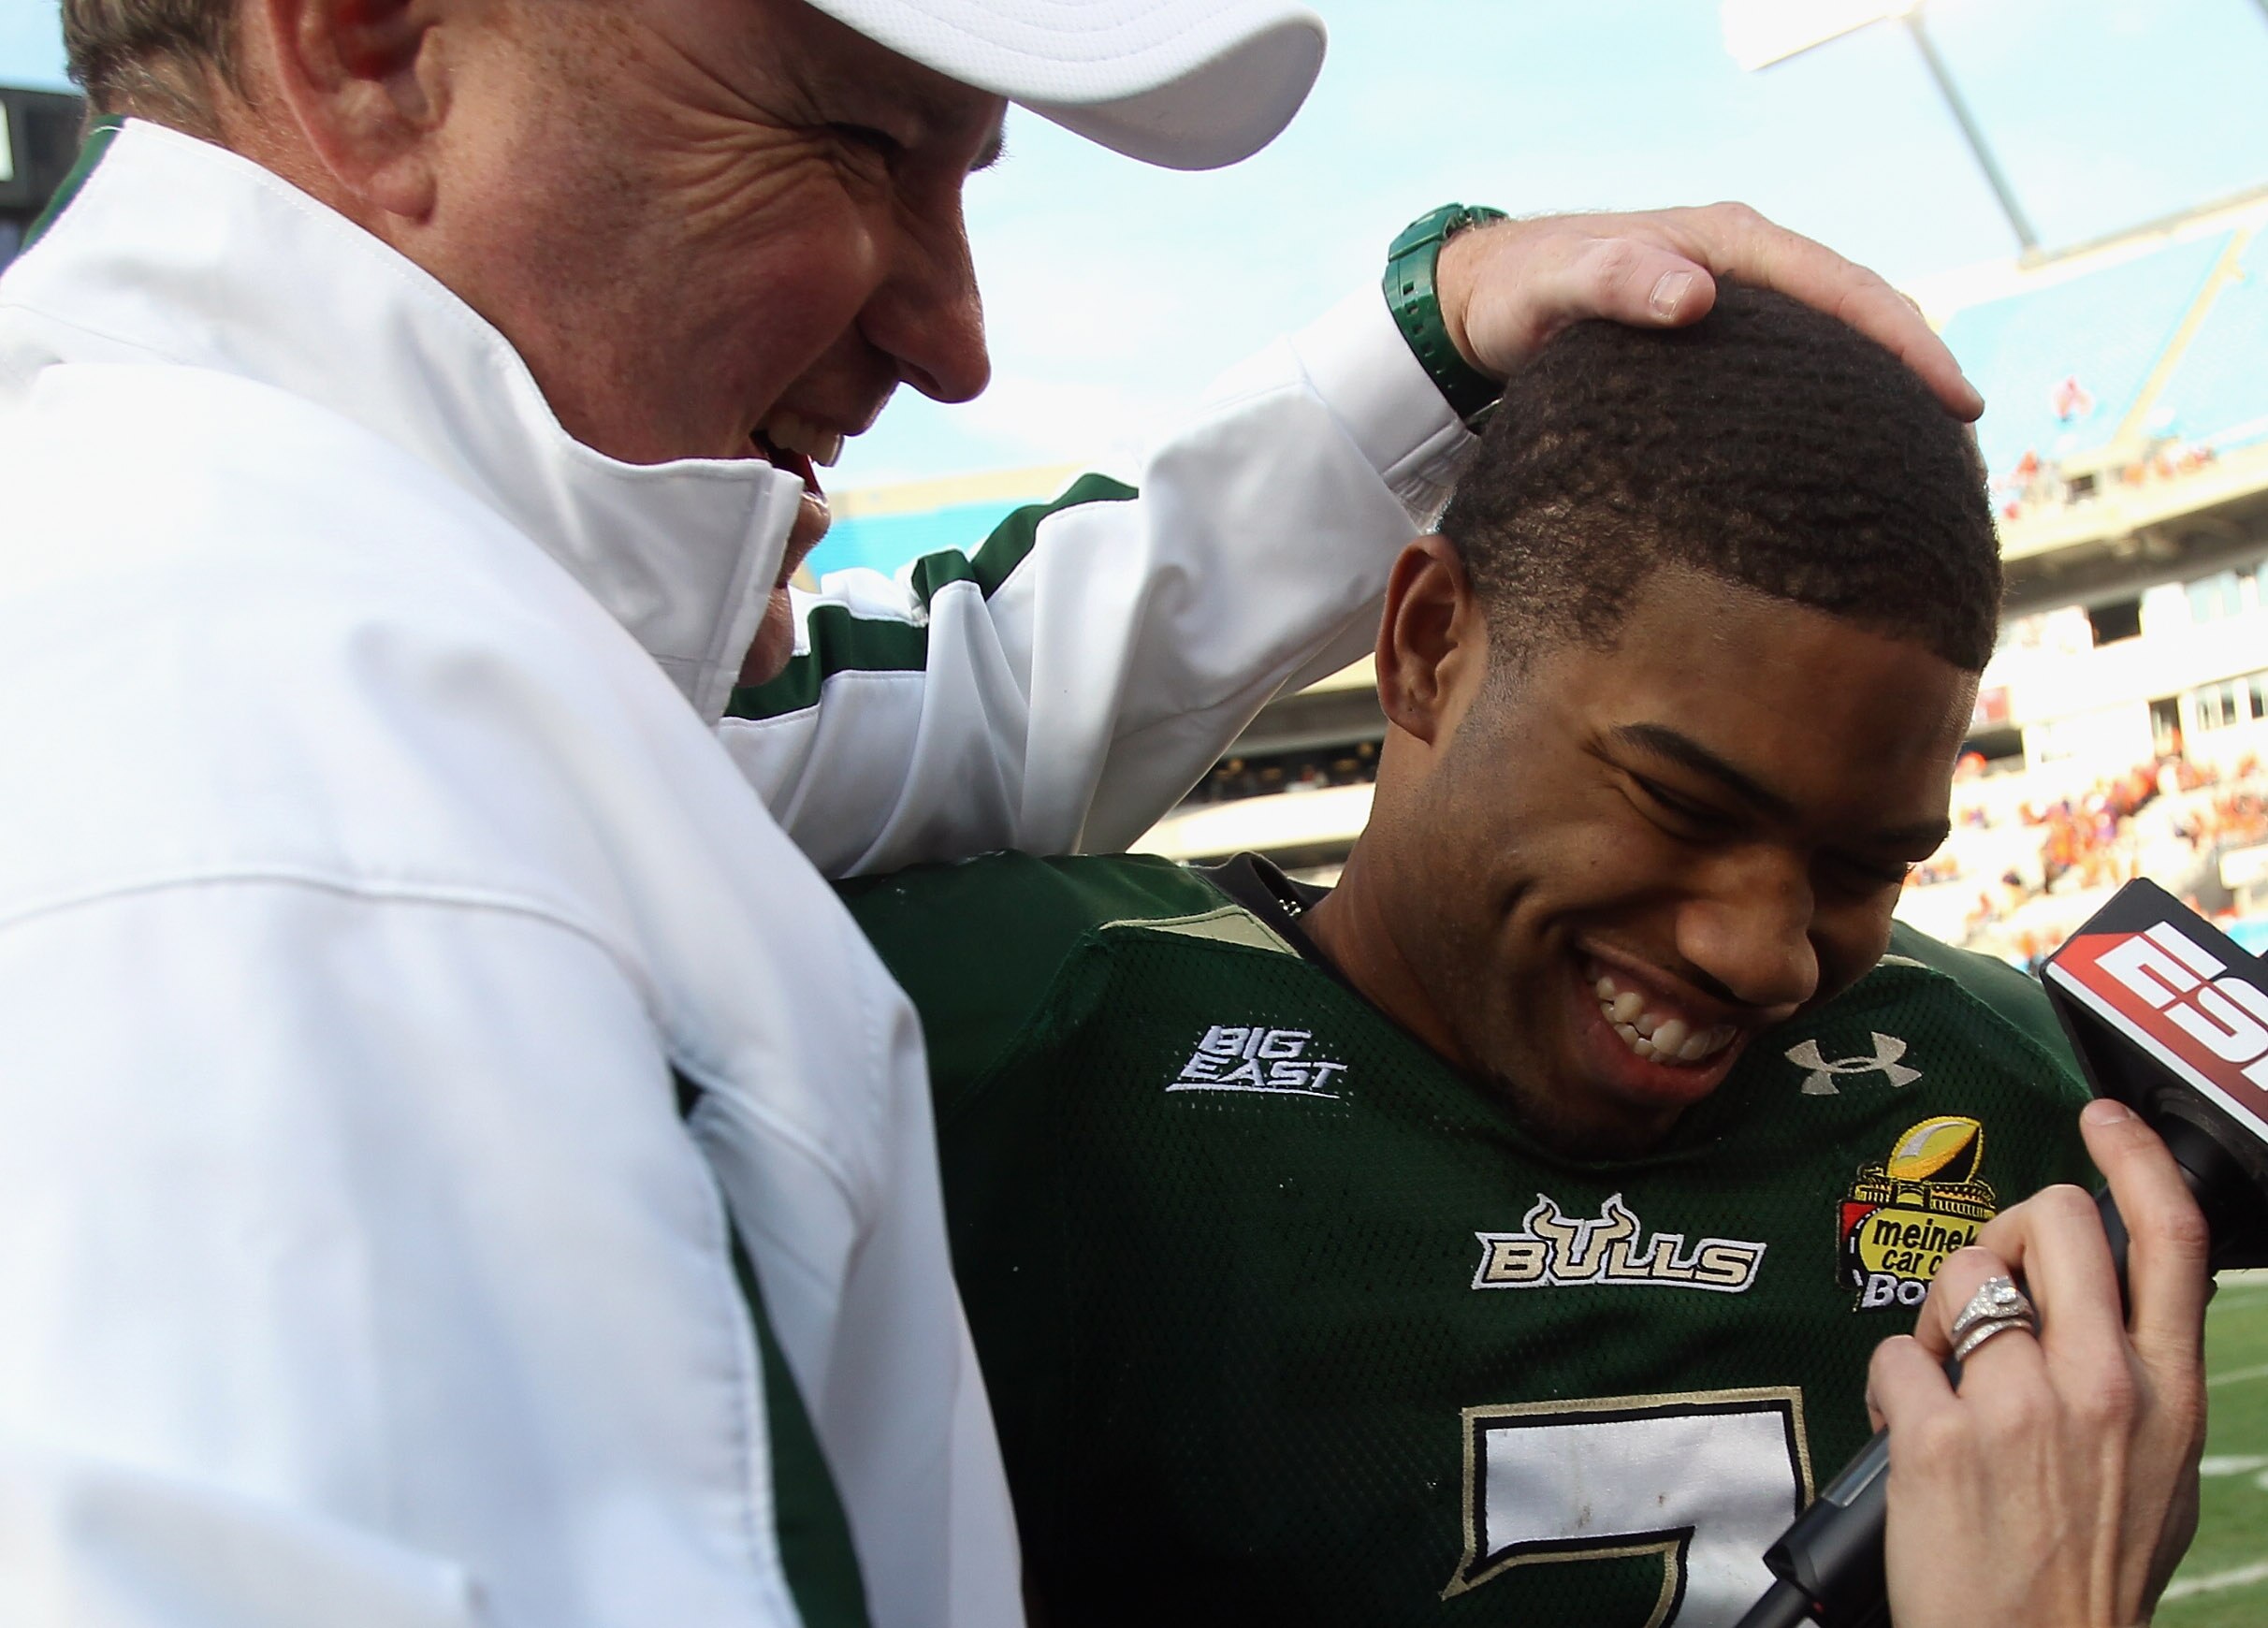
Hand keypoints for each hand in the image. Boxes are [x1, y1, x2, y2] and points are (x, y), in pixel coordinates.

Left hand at [1434, 204, 1982, 418]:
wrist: (1481, 303)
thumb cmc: (1520, 293)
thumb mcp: (1558, 284)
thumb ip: (1615, 280)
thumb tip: (1695, 294)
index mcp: (1729, 244)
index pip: (1844, 288)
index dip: (1907, 342)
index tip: (1957, 400)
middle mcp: (1744, 269)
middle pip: (1859, 316)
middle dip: (1919, 372)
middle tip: (1970, 449)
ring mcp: (1735, 308)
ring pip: (1832, 349)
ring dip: (1881, 397)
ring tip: (1929, 468)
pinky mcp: (1717, 349)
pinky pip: (1794, 375)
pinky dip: (1831, 412)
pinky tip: (1846, 468)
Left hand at [1868, 1099, 2209, 1627]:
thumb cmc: (2090, 1570)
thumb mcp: (2160, 1466)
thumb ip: (2139, 1375)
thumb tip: (2105, 1301)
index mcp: (2167, 1393)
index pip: (2172, 1239)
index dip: (2136, 1159)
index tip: (2104, 1120)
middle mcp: (2103, 1386)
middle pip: (2050, 1224)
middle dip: (2005, 1235)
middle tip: (1988, 1289)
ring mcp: (2021, 1407)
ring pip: (1958, 1279)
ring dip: (1940, 1320)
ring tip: (1950, 1387)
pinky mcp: (1941, 1437)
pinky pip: (1895, 1355)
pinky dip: (1892, 1386)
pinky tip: (1914, 1434)